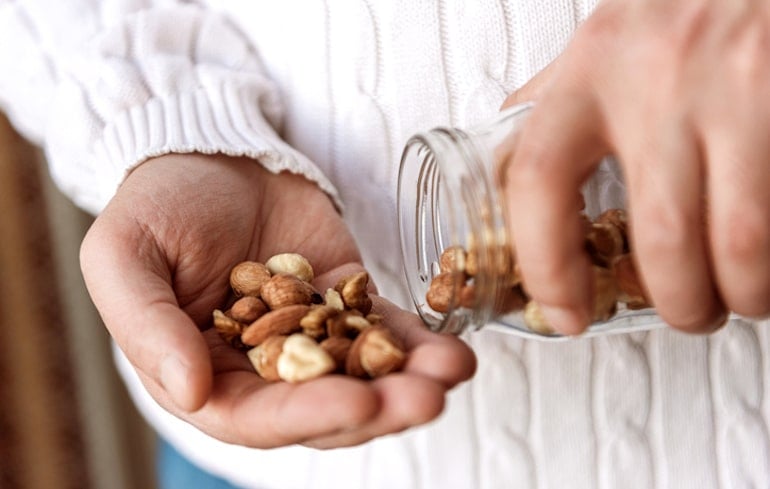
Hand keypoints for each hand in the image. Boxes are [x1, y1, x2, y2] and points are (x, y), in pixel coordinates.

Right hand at [80, 153, 474, 447]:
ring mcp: (311, 335)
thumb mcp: (124, 256)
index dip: (308, 416)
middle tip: (425, 398)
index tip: (357, 403)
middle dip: (377, 408)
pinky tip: (454, 349)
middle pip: (325, 407)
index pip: (257, 417)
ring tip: (452, 373)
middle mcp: (261, 369)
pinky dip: (418, 342)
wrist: (211, 152)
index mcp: (203, 375)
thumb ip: (146, 327)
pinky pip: (385, 328)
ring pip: (363, 375)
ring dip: (410, 381)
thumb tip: (191, 393)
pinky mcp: (347, 299)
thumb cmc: (157, 204)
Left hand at [500, 0, 769, 334]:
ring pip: (737, 241)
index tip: (566, 310)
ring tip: (740, 296)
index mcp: (592, 68)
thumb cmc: (685, 4)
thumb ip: (558, 102)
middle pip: (658, 237)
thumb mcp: (607, 40)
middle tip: (687, 312)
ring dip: (740, 292)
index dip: (546, 265)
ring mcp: (736, 87)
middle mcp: (659, 78)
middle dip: (678, 303)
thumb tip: (511, 166)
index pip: (537, 179)